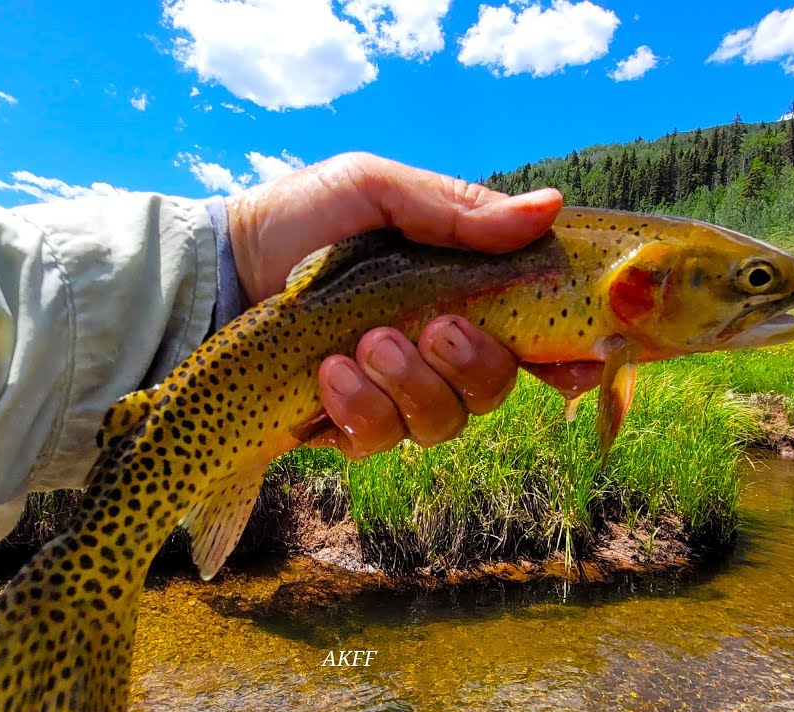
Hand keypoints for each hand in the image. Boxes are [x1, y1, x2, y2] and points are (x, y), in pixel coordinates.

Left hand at [226, 152, 562, 457]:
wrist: (222, 262)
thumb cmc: (303, 216)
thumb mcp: (377, 189)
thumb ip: (456, 210)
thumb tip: (550, 208)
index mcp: (459, 292)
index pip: (533, 337)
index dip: (564, 358)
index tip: (571, 363)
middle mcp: (435, 350)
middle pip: (495, 388)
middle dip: (472, 365)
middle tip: (433, 328)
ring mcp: (392, 391)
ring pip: (442, 421)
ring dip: (410, 385)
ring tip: (364, 344)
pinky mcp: (346, 423)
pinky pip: (379, 440)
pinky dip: (360, 408)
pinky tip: (329, 373)